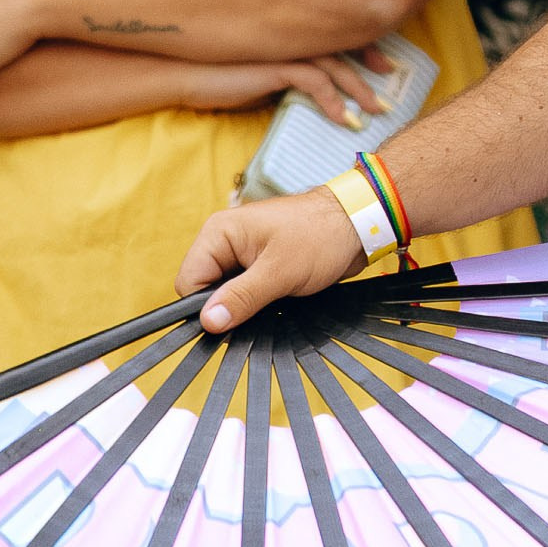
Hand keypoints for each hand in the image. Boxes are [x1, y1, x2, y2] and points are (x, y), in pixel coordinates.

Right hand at [177, 188, 364, 332]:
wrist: (358, 226)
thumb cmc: (321, 235)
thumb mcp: (279, 272)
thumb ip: (241, 297)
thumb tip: (209, 321)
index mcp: (219, 233)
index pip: (189, 280)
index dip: (204, 305)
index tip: (229, 320)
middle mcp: (226, 241)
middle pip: (206, 288)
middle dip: (227, 306)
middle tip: (257, 310)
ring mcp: (243, 254)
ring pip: (227, 293)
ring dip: (244, 305)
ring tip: (271, 302)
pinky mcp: (260, 265)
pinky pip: (246, 291)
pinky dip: (257, 301)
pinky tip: (276, 302)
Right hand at [179, 48, 394, 126]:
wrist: (182, 74)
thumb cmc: (218, 77)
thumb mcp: (260, 77)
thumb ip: (286, 78)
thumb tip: (310, 96)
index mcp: (291, 34)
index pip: (338, 36)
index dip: (365, 49)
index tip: (384, 66)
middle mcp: (292, 36)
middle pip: (345, 47)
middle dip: (371, 67)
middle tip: (389, 91)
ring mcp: (285, 48)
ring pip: (336, 65)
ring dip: (358, 91)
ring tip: (374, 112)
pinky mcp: (275, 65)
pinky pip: (314, 81)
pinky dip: (332, 101)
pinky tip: (342, 118)